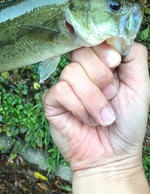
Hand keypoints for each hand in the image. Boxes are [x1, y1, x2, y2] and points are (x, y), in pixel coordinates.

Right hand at [42, 42, 149, 172]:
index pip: (94, 40)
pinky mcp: (52, 101)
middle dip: (101, 77)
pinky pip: (61, 91)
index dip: (103, 49)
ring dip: (93, 99)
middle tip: (112, 96)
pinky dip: (79, 108)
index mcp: (102, 64)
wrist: (113, 157)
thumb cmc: (127, 123)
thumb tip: (118, 37)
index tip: (114, 64)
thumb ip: (135, 56)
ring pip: (72, 73)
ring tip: (103, 117)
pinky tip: (86, 121)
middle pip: (81, 52)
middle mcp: (82, 72)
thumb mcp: (141, 86)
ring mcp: (65, 85)